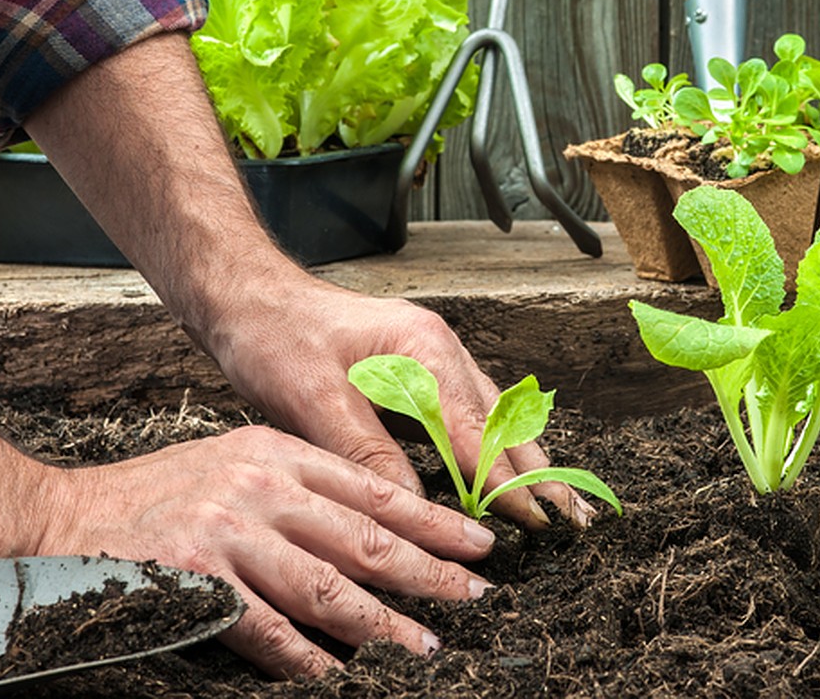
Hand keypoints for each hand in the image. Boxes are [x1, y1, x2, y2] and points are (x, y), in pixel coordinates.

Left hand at [22, 34, 592, 529]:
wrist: (248, 296)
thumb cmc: (276, 338)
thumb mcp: (314, 401)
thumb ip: (368, 454)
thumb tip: (412, 507)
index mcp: (423, 350)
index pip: (478, 430)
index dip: (507, 481)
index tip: (539, 522)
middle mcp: (437, 349)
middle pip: (499, 419)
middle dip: (535, 470)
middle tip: (572, 517)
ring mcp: (429, 355)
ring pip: (488, 413)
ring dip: (517, 458)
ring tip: (551, 500)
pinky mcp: (413, 367)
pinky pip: (465, 409)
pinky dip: (488, 443)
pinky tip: (497, 468)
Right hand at [35, 424, 495, 677]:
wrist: (68, 516)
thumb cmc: (163, 492)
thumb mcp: (238, 460)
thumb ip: (300, 483)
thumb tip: (371, 523)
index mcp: (279, 451)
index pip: (373, 488)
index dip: (431, 520)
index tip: (475, 543)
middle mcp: (262, 486)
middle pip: (363, 536)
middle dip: (428, 569)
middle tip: (474, 594)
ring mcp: (229, 533)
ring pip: (326, 585)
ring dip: (382, 623)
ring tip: (426, 644)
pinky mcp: (196, 580)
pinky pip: (265, 628)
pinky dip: (304, 655)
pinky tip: (334, 673)